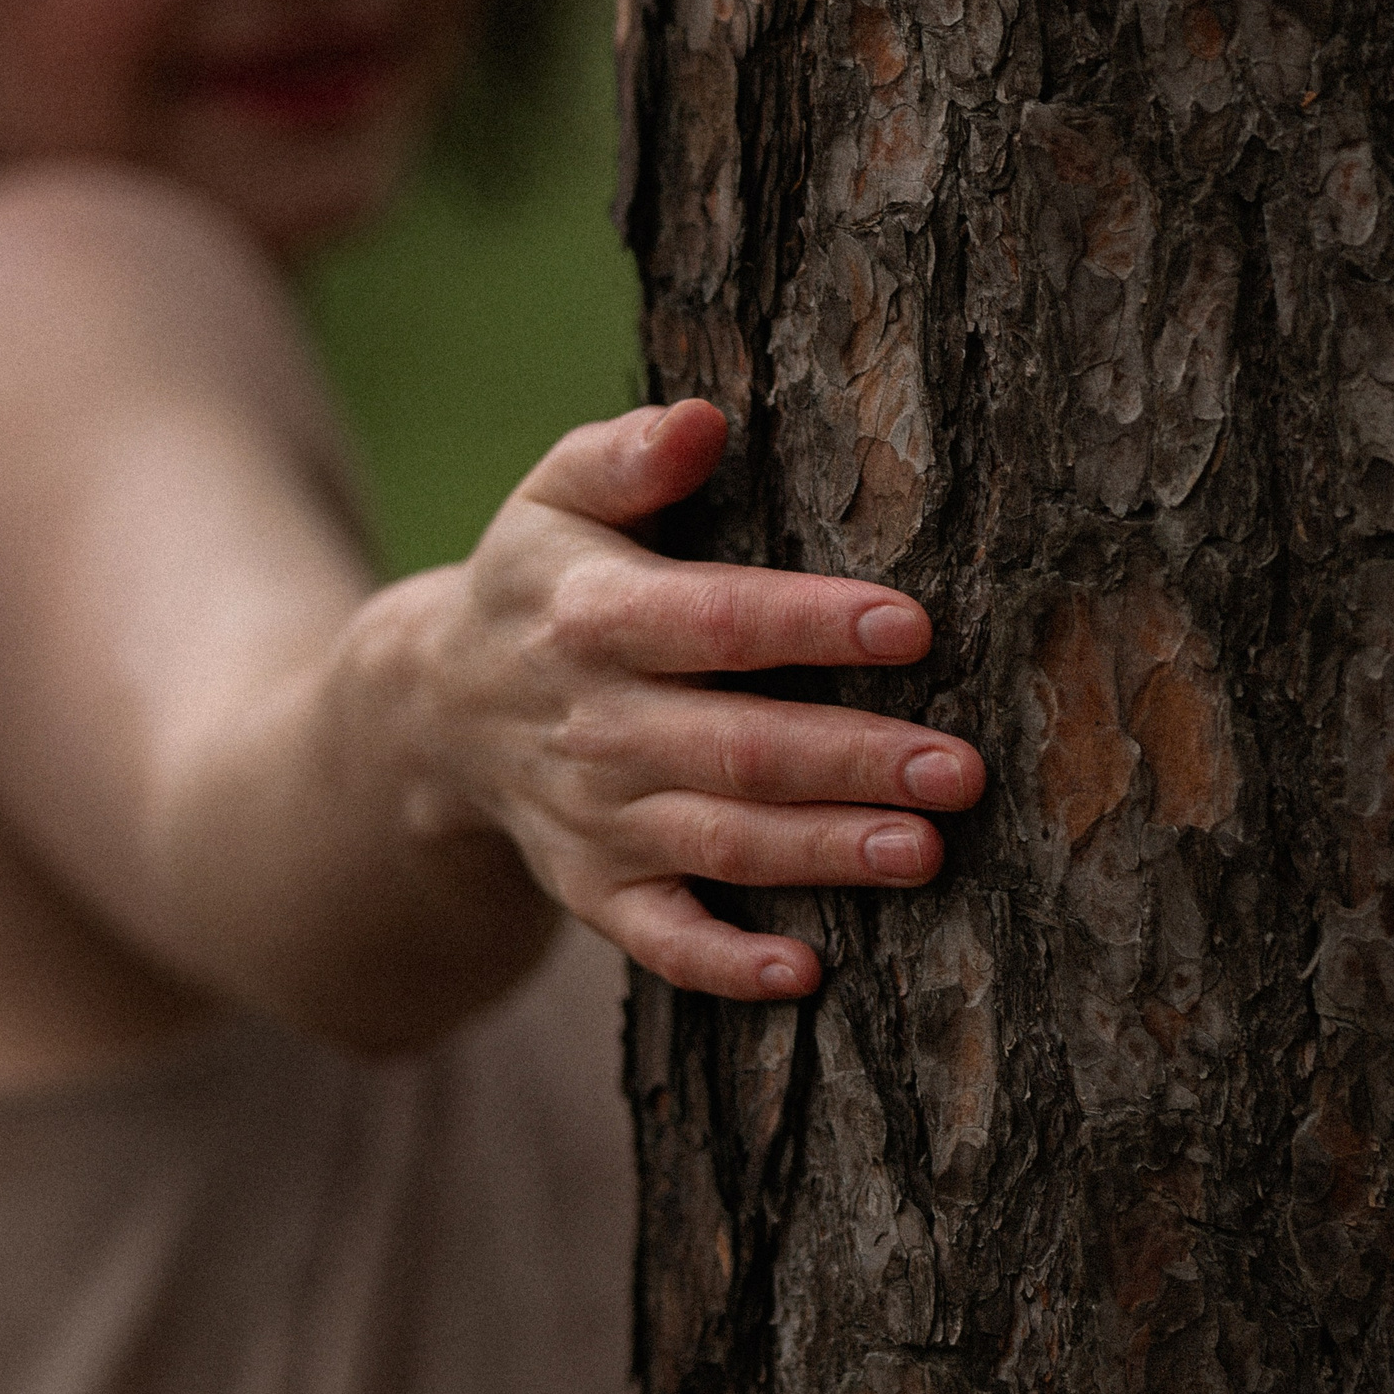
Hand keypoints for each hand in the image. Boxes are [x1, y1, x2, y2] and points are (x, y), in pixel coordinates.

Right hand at [418, 399, 986, 1000]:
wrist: (434, 711)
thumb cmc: (538, 581)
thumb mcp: (555, 498)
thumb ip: (626, 455)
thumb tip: (703, 421)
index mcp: (591, 615)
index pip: (714, 621)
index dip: (810, 624)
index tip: (912, 626)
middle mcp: (593, 724)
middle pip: (737, 748)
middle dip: (852, 761)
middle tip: (960, 769)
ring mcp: (594, 817)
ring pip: (720, 844)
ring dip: (823, 854)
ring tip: (925, 851)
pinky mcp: (595, 889)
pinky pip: (660, 940)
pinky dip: (725, 966)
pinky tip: (808, 973)